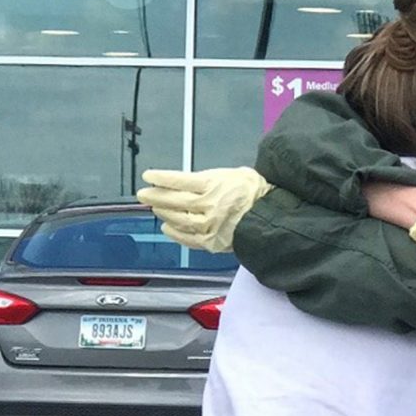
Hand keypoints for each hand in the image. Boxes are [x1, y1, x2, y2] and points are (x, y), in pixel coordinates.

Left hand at [136, 167, 273, 252]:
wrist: (272, 217)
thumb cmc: (256, 193)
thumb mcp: (233, 174)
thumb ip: (210, 178)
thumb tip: (188, 182)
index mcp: (213, 185)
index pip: (178, 181)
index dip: (161, 178)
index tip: (149, 176)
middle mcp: (208, 205)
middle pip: (173, 200)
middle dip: (155, 196)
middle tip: (144, 194)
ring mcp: (208, 225)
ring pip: (177, 219)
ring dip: (163, 213)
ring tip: (156, 208)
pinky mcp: (211, 242)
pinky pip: (187, 238)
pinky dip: (175, 232)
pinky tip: (168, 227)